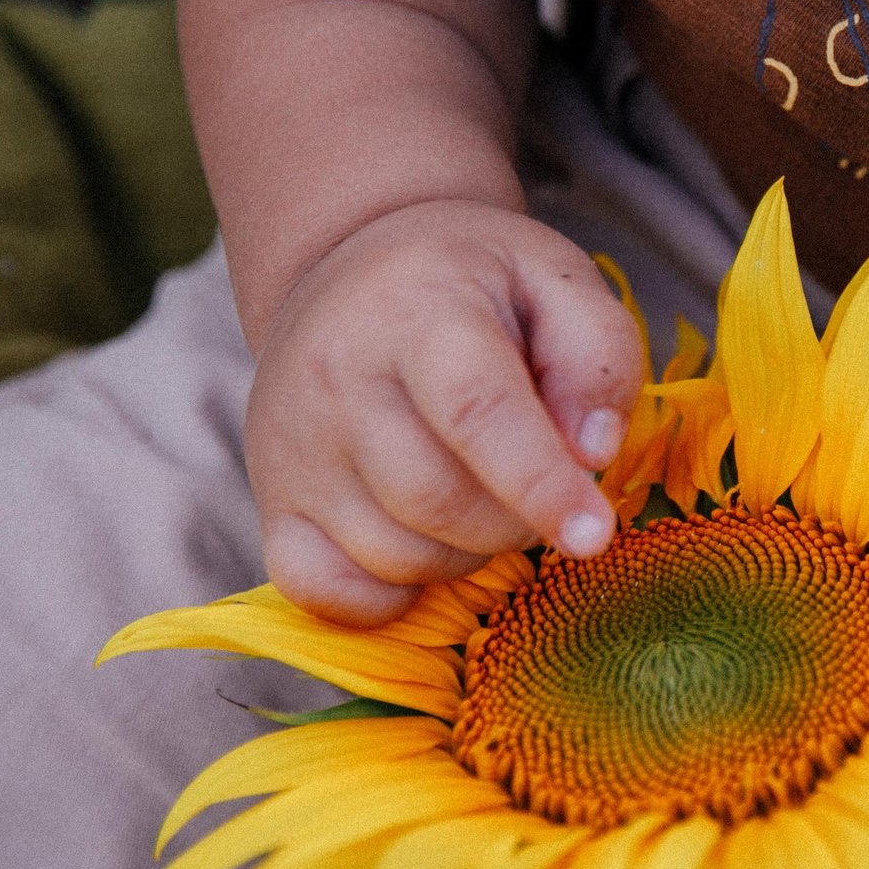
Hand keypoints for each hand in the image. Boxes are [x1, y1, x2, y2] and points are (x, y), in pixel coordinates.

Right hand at [244, 198, 642, 623]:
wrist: (351, 272)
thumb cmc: (476, 287)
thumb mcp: (557, 283)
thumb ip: (598, 359)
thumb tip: (593, 454)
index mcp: (419, 310)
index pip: (475, 412)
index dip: (540, 485)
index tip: (592, 535)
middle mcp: (336, 377)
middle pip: (438, 501)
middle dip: (514, 520)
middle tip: (535, 482)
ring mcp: (291, 447)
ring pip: (395, 554)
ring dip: (464, 553)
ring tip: (476, 490)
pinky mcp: (271, 503)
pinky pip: (328, 592)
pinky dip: (389, 596)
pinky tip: (420, 542)